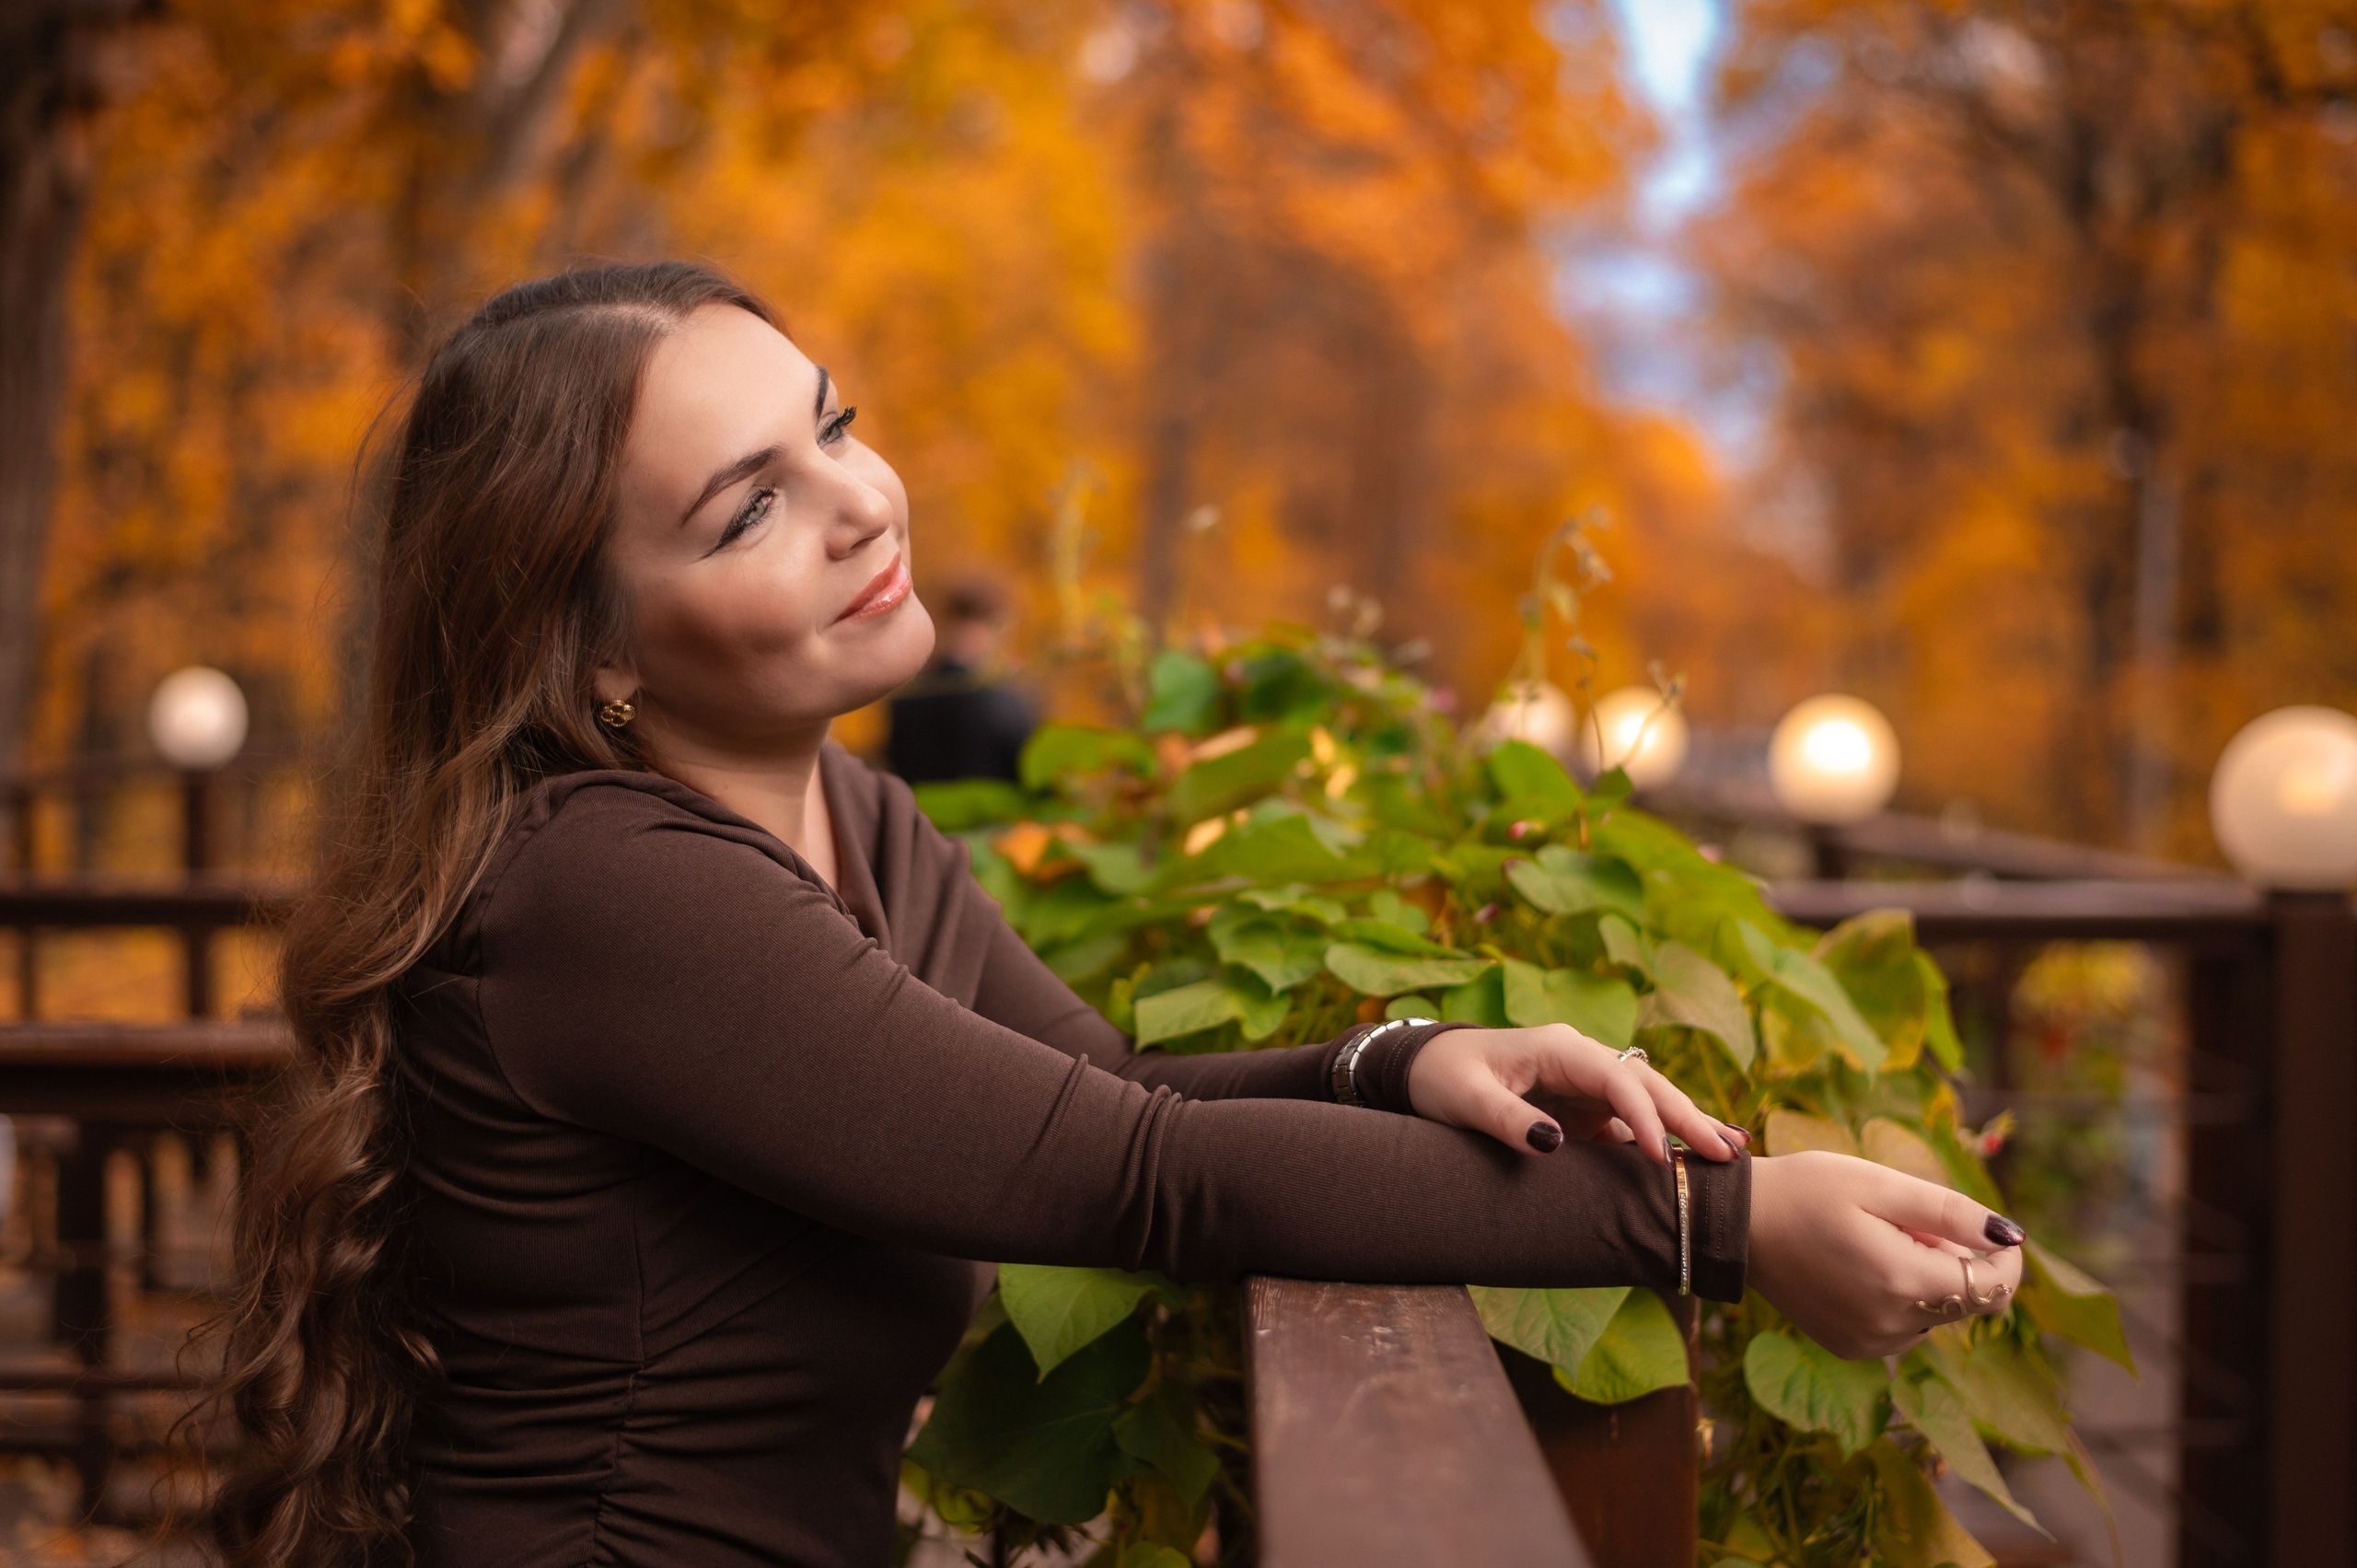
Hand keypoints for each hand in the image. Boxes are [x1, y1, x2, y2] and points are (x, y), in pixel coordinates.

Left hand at [1405, 1024, 1746, 1162]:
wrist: (1420, 1069)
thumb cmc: (1440, 1078)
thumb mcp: (1465, 1100)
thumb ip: (1506, 1120)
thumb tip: (1554, 1143)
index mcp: (1560, 1049)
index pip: (1617, 1080)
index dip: (1642, 1116)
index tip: (1657, 1156)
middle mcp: (1581, 1061)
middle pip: (1646, 1086)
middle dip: (1686, 1118)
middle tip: (1727, 1155)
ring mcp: (1584, 1084)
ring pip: (1646, 1103)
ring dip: (1685, 1126)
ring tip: (1732, 1154)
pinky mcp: (1581, 1109)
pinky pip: (1628, 1123)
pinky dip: (1660, 1139)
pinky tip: (1692, 1157)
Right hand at [1748, 1151, 2026, 1358]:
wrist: (1737, 1225)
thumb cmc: (1807, 1191)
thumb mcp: (1879, 1183)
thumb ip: (1951, 1212)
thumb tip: (2012, 1237)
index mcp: (1904, 1282)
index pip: (1995, 1289)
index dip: (2004, 1259)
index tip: (1985, 1230)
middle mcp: (1892, 1325)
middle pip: (1964, 1299)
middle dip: (1951, 1258)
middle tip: (1902, 1221)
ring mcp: (1870, 1343)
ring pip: (1934, 1313)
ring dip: (1923, 1278)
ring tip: (1873, 1240)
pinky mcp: (1852, 1347)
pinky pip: (1903, 1325)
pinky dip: (1897, 1296)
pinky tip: (1858, 1266)